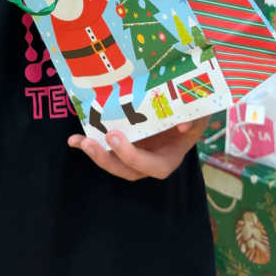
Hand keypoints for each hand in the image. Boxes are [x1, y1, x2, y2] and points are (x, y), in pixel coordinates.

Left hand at [68, 115, 209, 181]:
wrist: (187, 105)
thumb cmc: (195, 111)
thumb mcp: (201, 113)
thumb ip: (195, 119)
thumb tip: (182, 125)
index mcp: (169, 158)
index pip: (152, 167)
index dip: (132, 157)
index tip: (116, 138)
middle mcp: (150, 161)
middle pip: (126, 170)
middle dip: (107, 159)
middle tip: (91, 142)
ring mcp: (136, 153)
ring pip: (114, 162)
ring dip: (95, 154)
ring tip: (78, 141)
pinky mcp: (125, 143)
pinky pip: (107, 148)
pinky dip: (90, 144)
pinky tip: (74, 139)